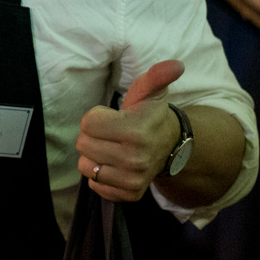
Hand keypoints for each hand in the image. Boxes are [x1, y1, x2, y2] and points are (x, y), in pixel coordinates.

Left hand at [75, 60, 183, 201]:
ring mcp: (132, 179)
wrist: (169, 147)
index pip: (87, 122)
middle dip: (93, 135)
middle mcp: (135, 159)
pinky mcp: (129, 194)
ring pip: (86, 166)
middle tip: (112, 133)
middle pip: (83, 144)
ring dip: (94, 156)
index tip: (114, 117)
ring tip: (112, 148)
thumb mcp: (151, 92)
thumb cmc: (150, 115)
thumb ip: (157, 76)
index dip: (97, 116)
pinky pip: (94, 185)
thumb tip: (176, 65)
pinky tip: (115, 165)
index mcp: (136, 131)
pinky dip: (100, 175)